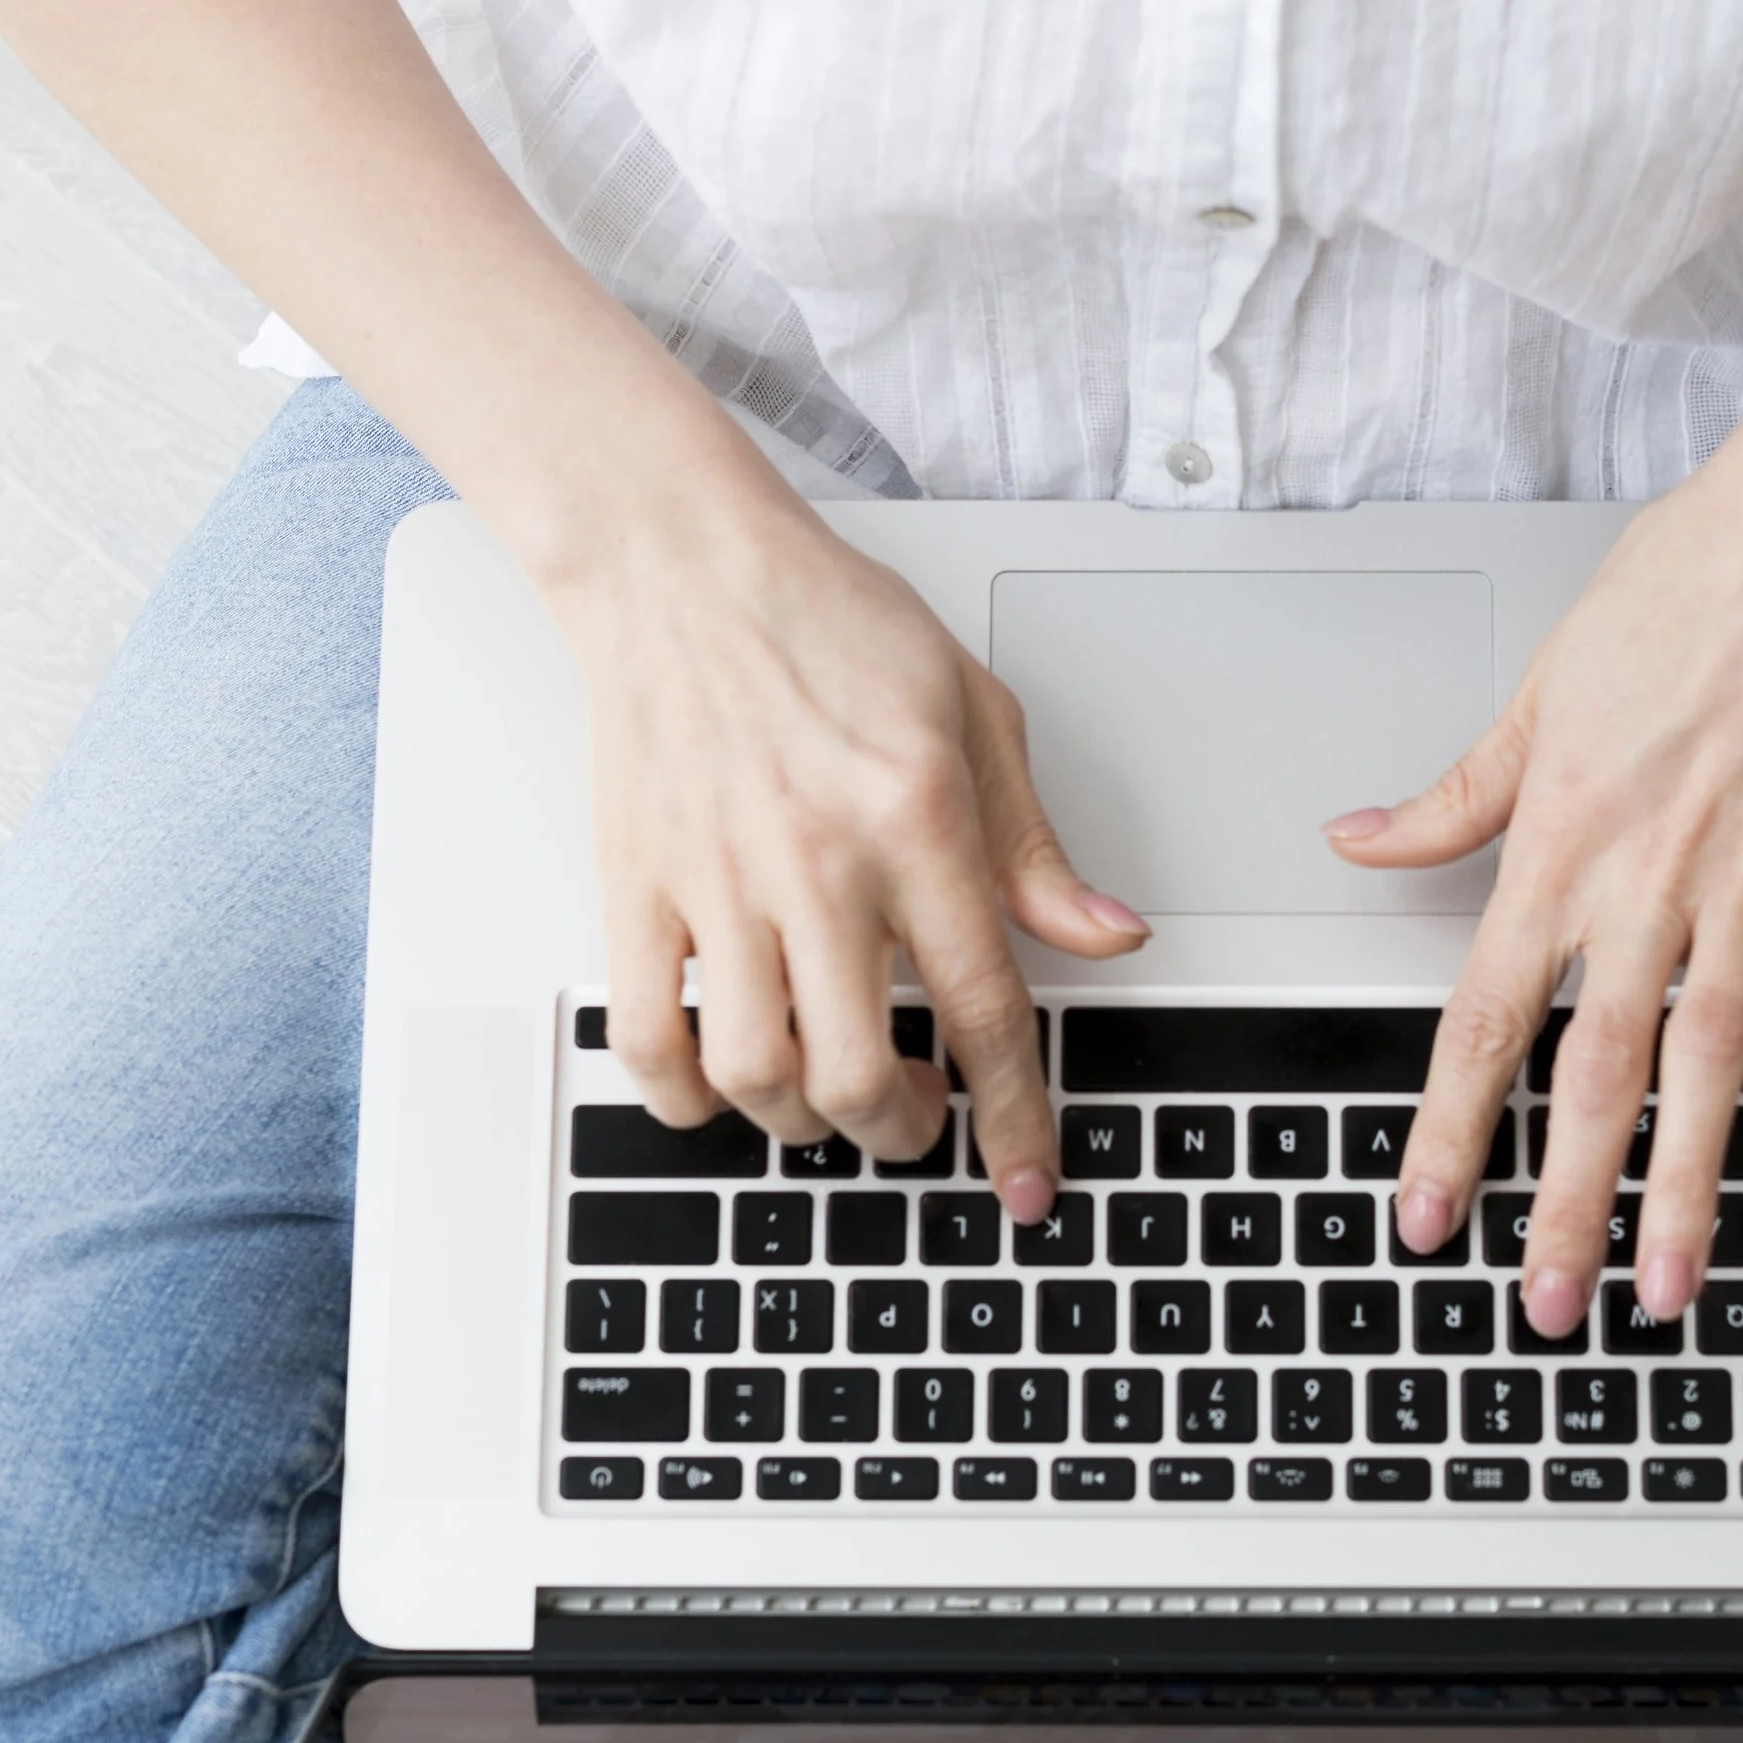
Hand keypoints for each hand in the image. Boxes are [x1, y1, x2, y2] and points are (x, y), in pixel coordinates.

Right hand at [550, 458, 1148, 1217]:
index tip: (1027, 1182)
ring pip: (755, 1073)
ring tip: (830, 1096)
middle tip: (916, 1118)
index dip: (1016, 1116)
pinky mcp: (637, 885)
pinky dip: (683, 1096)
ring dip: (803, 1122)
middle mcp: (818, 864)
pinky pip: (646, 1036)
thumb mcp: (975, 714)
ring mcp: (718, 881)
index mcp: (917, 822)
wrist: (682, 561)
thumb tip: (1106, 937)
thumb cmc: (828, 624)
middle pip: (859, 1075)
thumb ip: (1036, 848)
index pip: (983, 1010)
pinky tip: (723, 1084)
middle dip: (901, 1134)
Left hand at [1327, 383, 1742, 1329]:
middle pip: (1591, 1075)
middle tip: (1544, 1307)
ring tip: (1667, 1290)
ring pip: (1709, 1067)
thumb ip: (1450, 797)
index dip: (1447, 1130)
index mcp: (1560, 847)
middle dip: (1560, 1204)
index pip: (1484, 1021)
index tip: (1423, 1216)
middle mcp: (1647, 885)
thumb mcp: (1533, 693)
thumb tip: (1355, 839)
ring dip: (1686, 1190)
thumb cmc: (1682, 590)